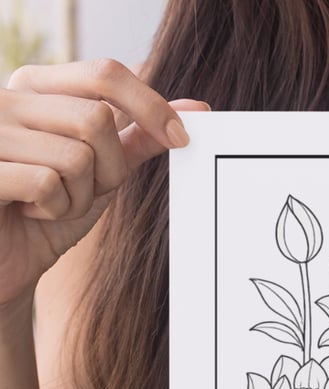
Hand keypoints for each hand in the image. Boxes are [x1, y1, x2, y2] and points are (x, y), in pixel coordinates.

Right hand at [0, 59, 208, 306]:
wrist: (8, 260)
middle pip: (97, 120)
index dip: (150, 105)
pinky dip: (53, 210)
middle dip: (109, 169)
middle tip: (83, 191)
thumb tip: (195, 109)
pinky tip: (30, 213)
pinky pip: (46, 183)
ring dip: (79, 197)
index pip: (104, 74)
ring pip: (76, 156)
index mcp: (36, 88)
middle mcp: (6, 98)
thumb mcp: (103, 171)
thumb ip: (140, 137)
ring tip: (51, 204)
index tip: (181, 138)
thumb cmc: (49, 213)